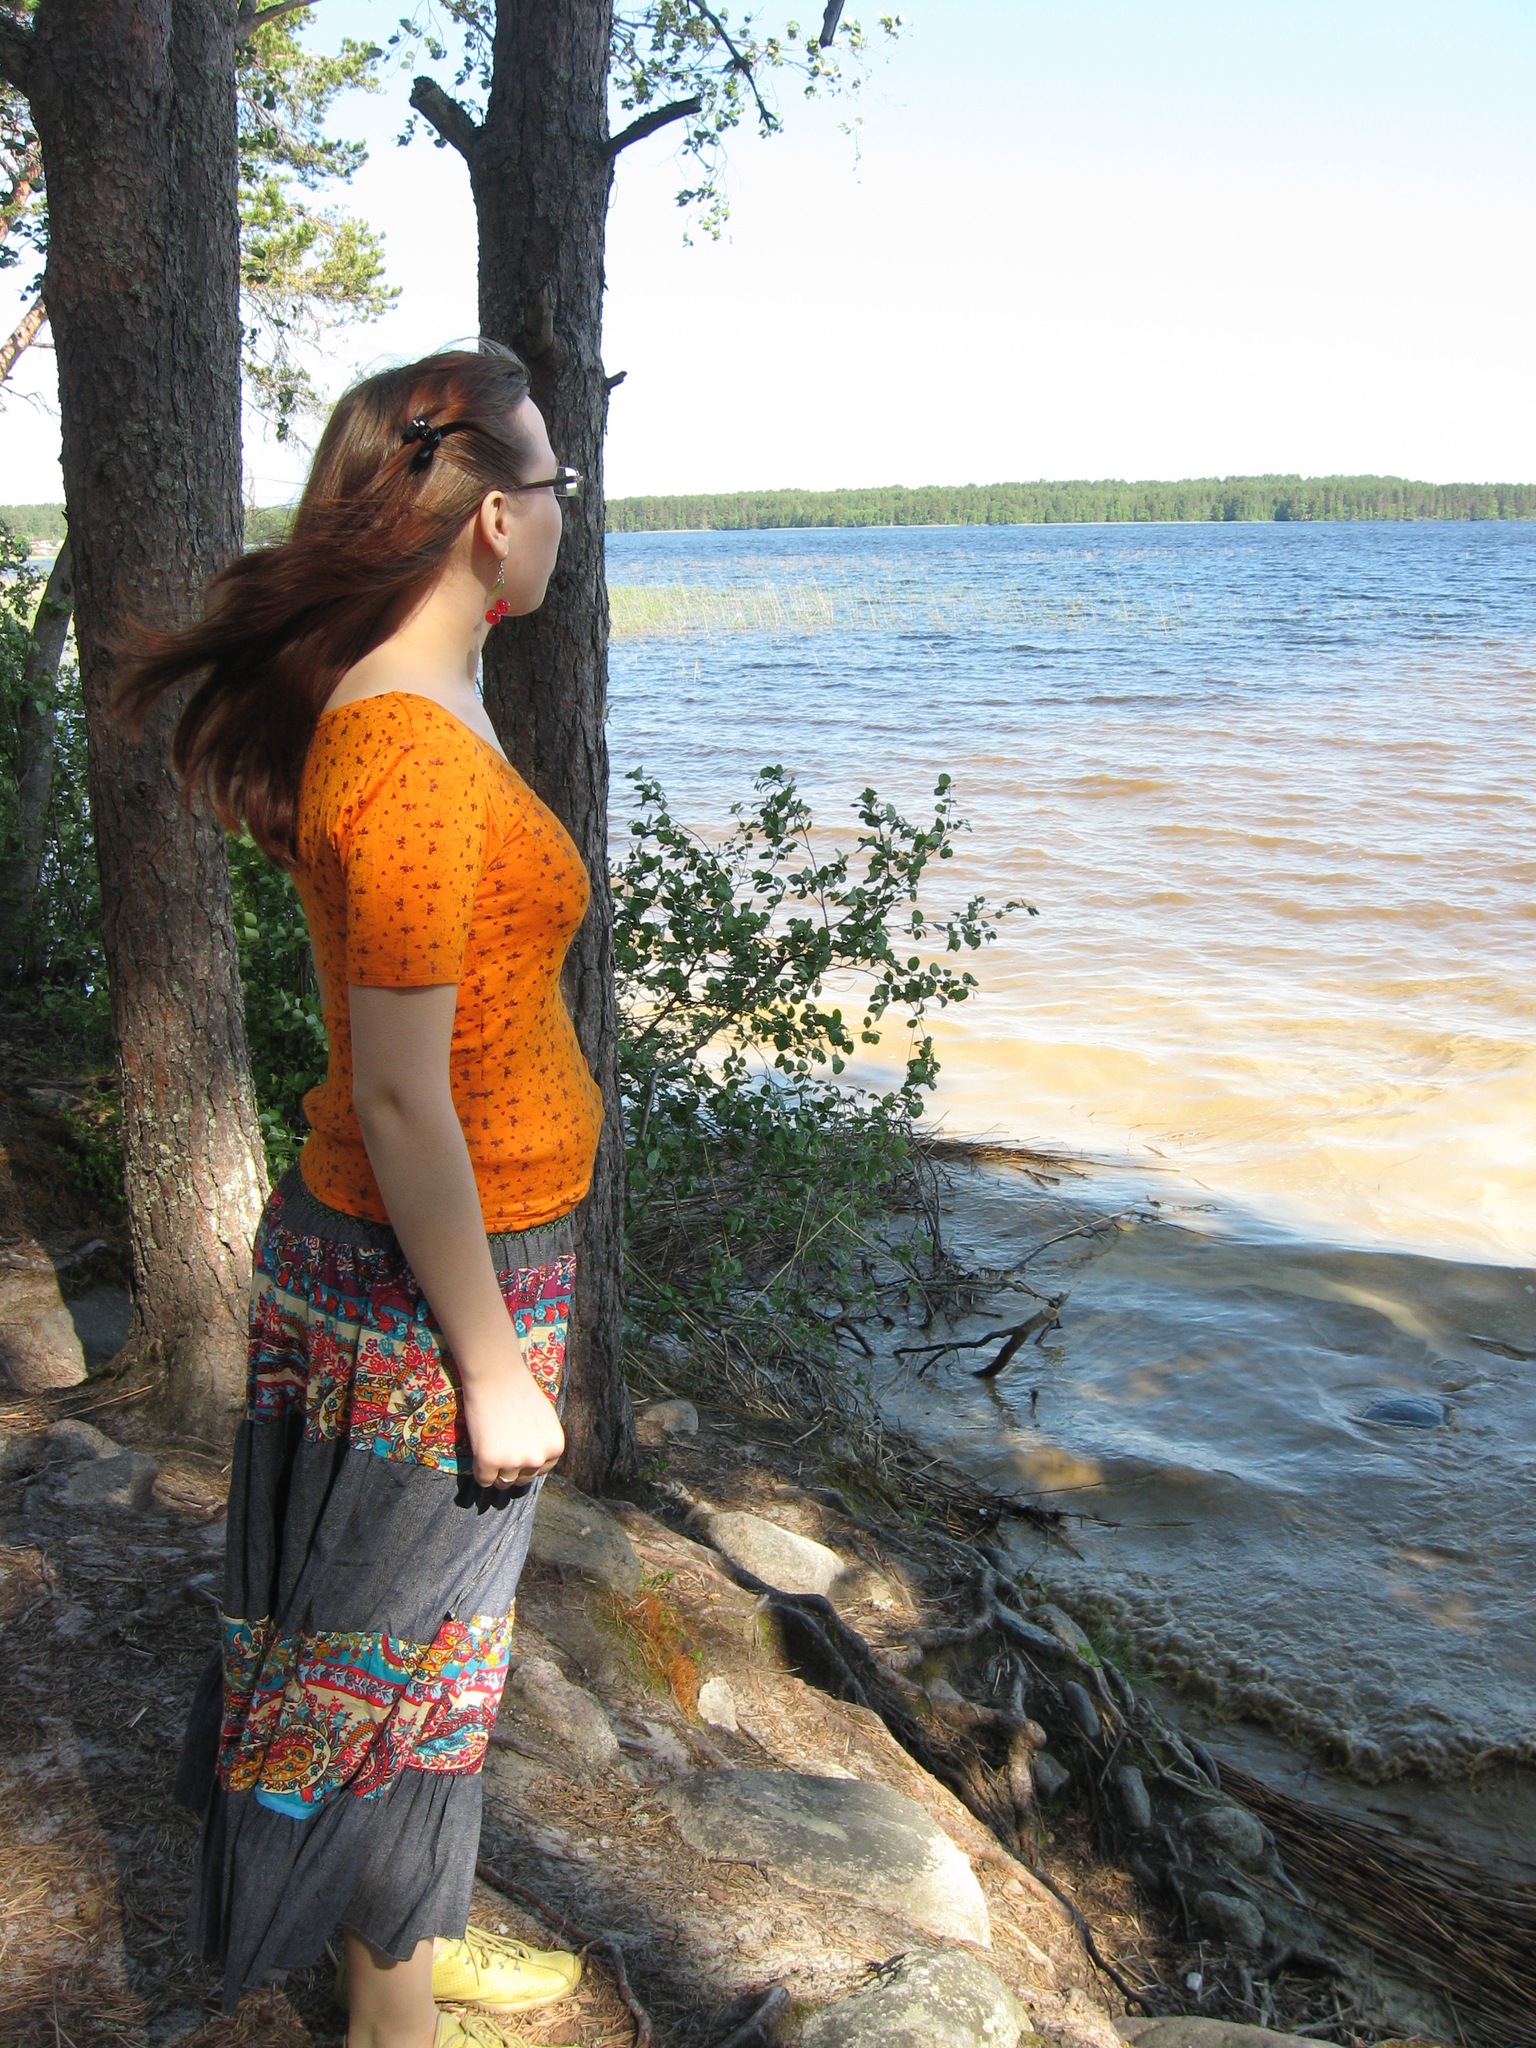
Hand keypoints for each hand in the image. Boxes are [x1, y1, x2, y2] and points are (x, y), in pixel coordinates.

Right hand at [460, 1357, 564, 1488]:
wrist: (496, 1376)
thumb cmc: (520, 1390)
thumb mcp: (545, 1419)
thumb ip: (542, 1442)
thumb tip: (533, 1464)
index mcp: (554, 1448)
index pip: (541, 1471)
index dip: (527, 1463)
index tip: (516, 1451)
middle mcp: (537, 1459)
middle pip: (522, 1479)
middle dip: (512, 1469)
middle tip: (500, 1450)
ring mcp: (513, 1462)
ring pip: (503, 1482)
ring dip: (496, 1471)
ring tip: (490, 1449)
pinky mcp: (489, 1461)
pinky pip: (484, 1480)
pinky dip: (479, 1470)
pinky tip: (478, 1454)